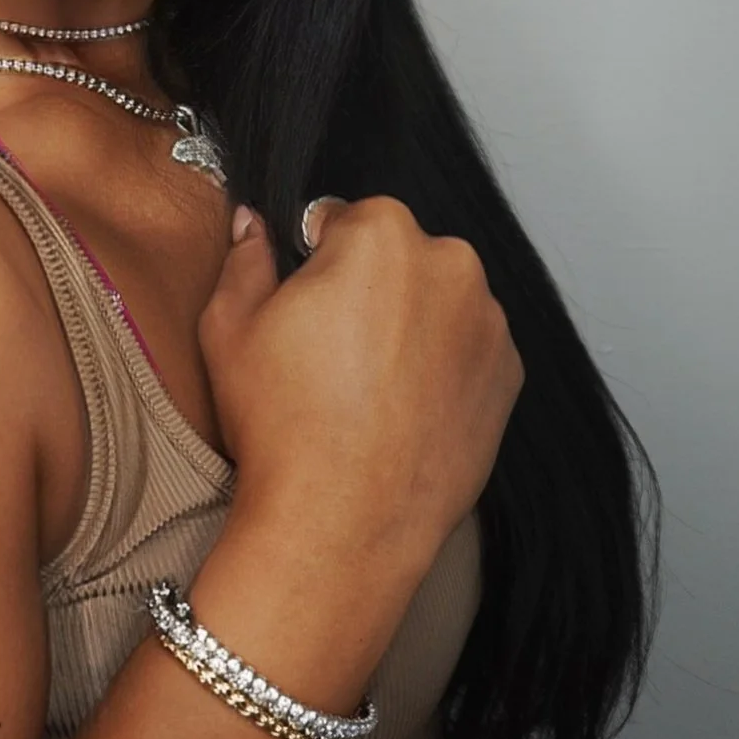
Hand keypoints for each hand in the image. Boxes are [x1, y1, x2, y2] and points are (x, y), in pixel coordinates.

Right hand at [198, 197, 520, 581]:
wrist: (345, 521)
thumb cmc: (284, 423)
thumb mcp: (230, 327)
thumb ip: (245, 258)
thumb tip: (252, 226)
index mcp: (381, 234)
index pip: (341, 218)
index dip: (312, 260)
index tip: (300, 306)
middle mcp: (450, 264)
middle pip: (397, 256)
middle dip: (366, 287)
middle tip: (328, 352)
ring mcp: (488, 323)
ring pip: (435, 302)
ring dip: (407, 325)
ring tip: (366, 388)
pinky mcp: (508, 376)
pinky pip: (465, 349)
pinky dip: (438, 367)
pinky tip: (399, 409)